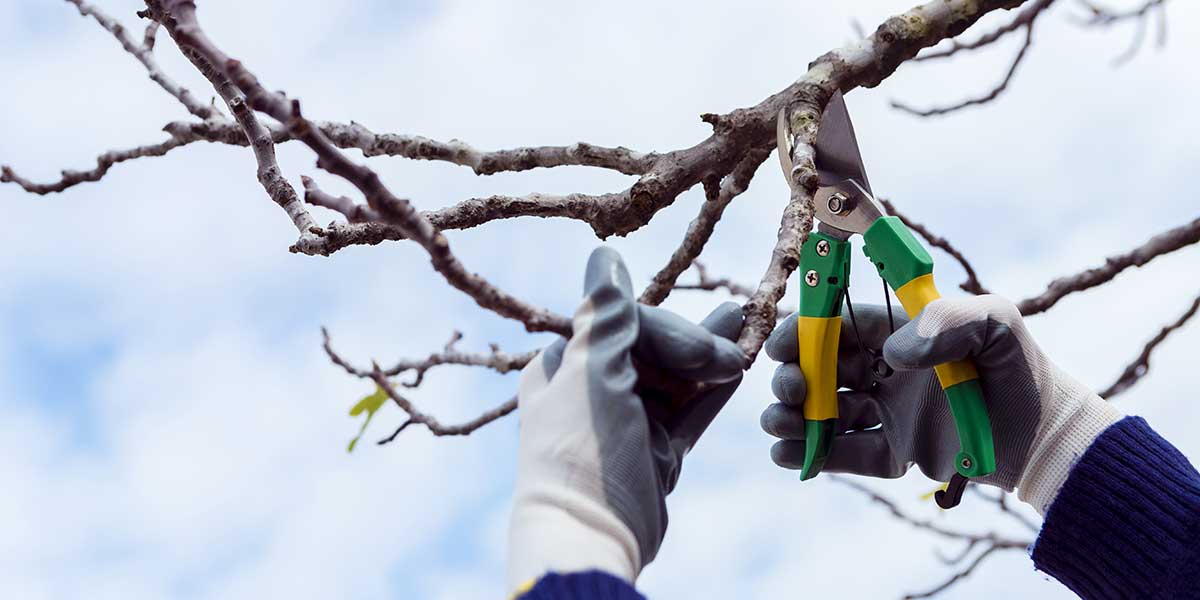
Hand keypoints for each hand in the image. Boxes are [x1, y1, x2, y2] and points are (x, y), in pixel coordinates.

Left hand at [507, 247, 746, 589]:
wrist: (591, 534)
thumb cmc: (581, 448)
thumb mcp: (592, 373)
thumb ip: (607, 315)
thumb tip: (604, 254)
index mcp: (565, 365)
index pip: (623, 323)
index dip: (666, 329)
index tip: (700, 347)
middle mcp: (594, 388)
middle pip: (654, 348)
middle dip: (695, 344)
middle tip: (731, 354)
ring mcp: (629, 421)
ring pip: (677, 377)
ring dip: (711, 356)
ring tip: (748, 326)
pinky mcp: (656, 450)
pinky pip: (690, 412)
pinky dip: (713, 392)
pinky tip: (741, 368)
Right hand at [761, 295, 1120, 512]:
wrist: (1047, 437)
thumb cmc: (1019, 368)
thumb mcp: (994, 323)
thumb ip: (947, 320)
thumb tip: (892, 354)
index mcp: (899, 334)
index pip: (838, 326)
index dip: (804, 333)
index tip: (782, 346)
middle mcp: (886, 371)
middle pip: (821, 370)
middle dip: (794, 378)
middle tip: (791, 391)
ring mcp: (889, 413)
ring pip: (826, 413)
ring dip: (794, 418)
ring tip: (779, 425)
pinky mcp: (896, 454)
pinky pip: (848, 455)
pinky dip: (815, 455)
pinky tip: (789, 456)